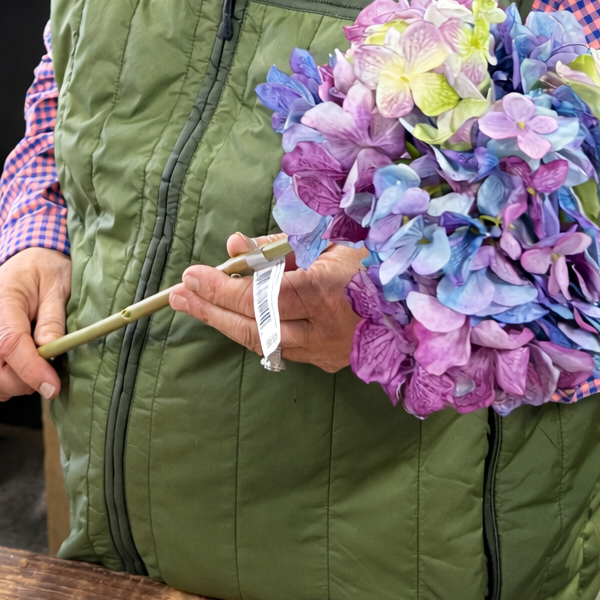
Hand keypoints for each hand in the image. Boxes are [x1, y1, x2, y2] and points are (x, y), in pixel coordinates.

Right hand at [0, 247, 70, 401]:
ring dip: (12, 387)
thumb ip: (53, 321)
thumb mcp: (58, 286)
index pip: (9, 345)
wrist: (25, 259)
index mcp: (0, 300)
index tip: (53, 386)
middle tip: (48, 377)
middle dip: (21, 385)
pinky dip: (3, 385)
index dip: (32, 371)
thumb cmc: (44, 269)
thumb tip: (50, 355)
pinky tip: (22, 370)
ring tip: (36, 370)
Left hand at [167, 233, 363, 372]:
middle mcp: (326, 327)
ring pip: (262, 341)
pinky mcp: (327, 361)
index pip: (266, 295)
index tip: (194, 274)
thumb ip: (280, 247)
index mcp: (330, 289)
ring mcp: (327, 349)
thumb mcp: (330, 239)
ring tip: (192, 302)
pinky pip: (278, 345)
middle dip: (213, 307)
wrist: (420, 304)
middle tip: (179, 293)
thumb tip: (235, 247)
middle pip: (257, 324)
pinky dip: (252, 328)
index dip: (227, 287)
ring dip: (223, 321)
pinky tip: (229, 315)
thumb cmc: (375, 261)